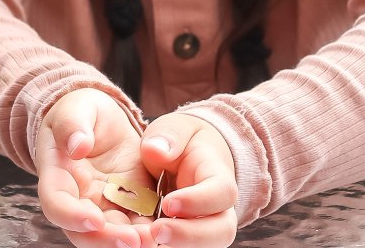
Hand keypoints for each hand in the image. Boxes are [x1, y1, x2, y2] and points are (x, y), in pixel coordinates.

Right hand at [35, 88, 154, 247]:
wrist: (100, 119)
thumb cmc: (80, 112)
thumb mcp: (75, 108)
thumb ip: (73, 125)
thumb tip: (77, 146)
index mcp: (58, 176)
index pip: (57, 204)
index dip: (72, 216)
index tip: (94, 219)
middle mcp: (79, 198)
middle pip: (83, 232)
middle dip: (106, 240)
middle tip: (132, 241)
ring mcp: (104, 204)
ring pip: (111, 233)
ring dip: (130, 241)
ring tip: (153, 240)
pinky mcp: (129, 203)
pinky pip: (136, 222)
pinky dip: (149, 231)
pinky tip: (165, 231)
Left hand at [141, 114, 237, 247]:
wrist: (191, 157)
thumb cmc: (183, 141)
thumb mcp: (177, 128)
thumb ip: (170, 135)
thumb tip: (157, 150)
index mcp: (218, 175)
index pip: (221, 193)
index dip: (198, 201)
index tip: (168, 203)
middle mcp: (219, 207)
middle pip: (221, 230)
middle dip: (190, 235)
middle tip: (156, 231)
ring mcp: (207, 226)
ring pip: (205, 245)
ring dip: (179, 245)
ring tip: (147, 240)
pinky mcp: (189, 236)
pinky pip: (183, 246)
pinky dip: (168, 246)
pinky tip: (143, 242)